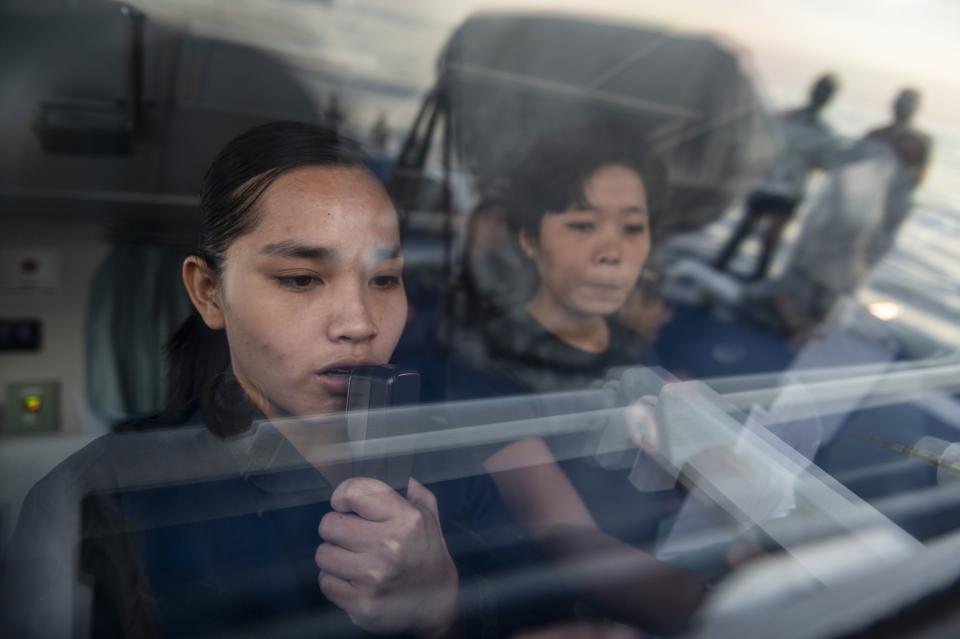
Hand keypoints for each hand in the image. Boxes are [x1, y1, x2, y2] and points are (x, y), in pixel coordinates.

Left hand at [316, 477, 458, 636]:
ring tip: (351, 559)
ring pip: (323, 554)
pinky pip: (325, 582)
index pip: (354, 492)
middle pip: (329, 524)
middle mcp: (389, 546)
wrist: (436, 604)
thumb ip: (415, 492)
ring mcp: (374, 576)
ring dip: (334, 556)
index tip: (345, 504)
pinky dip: (335, 580)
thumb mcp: (429, 518)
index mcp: (405, 519)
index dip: (343, 496)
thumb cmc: (427, 555)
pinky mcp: (361, 602)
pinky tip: (352, 579)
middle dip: (337, 528)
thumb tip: (401, 474)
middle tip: (350, 536)